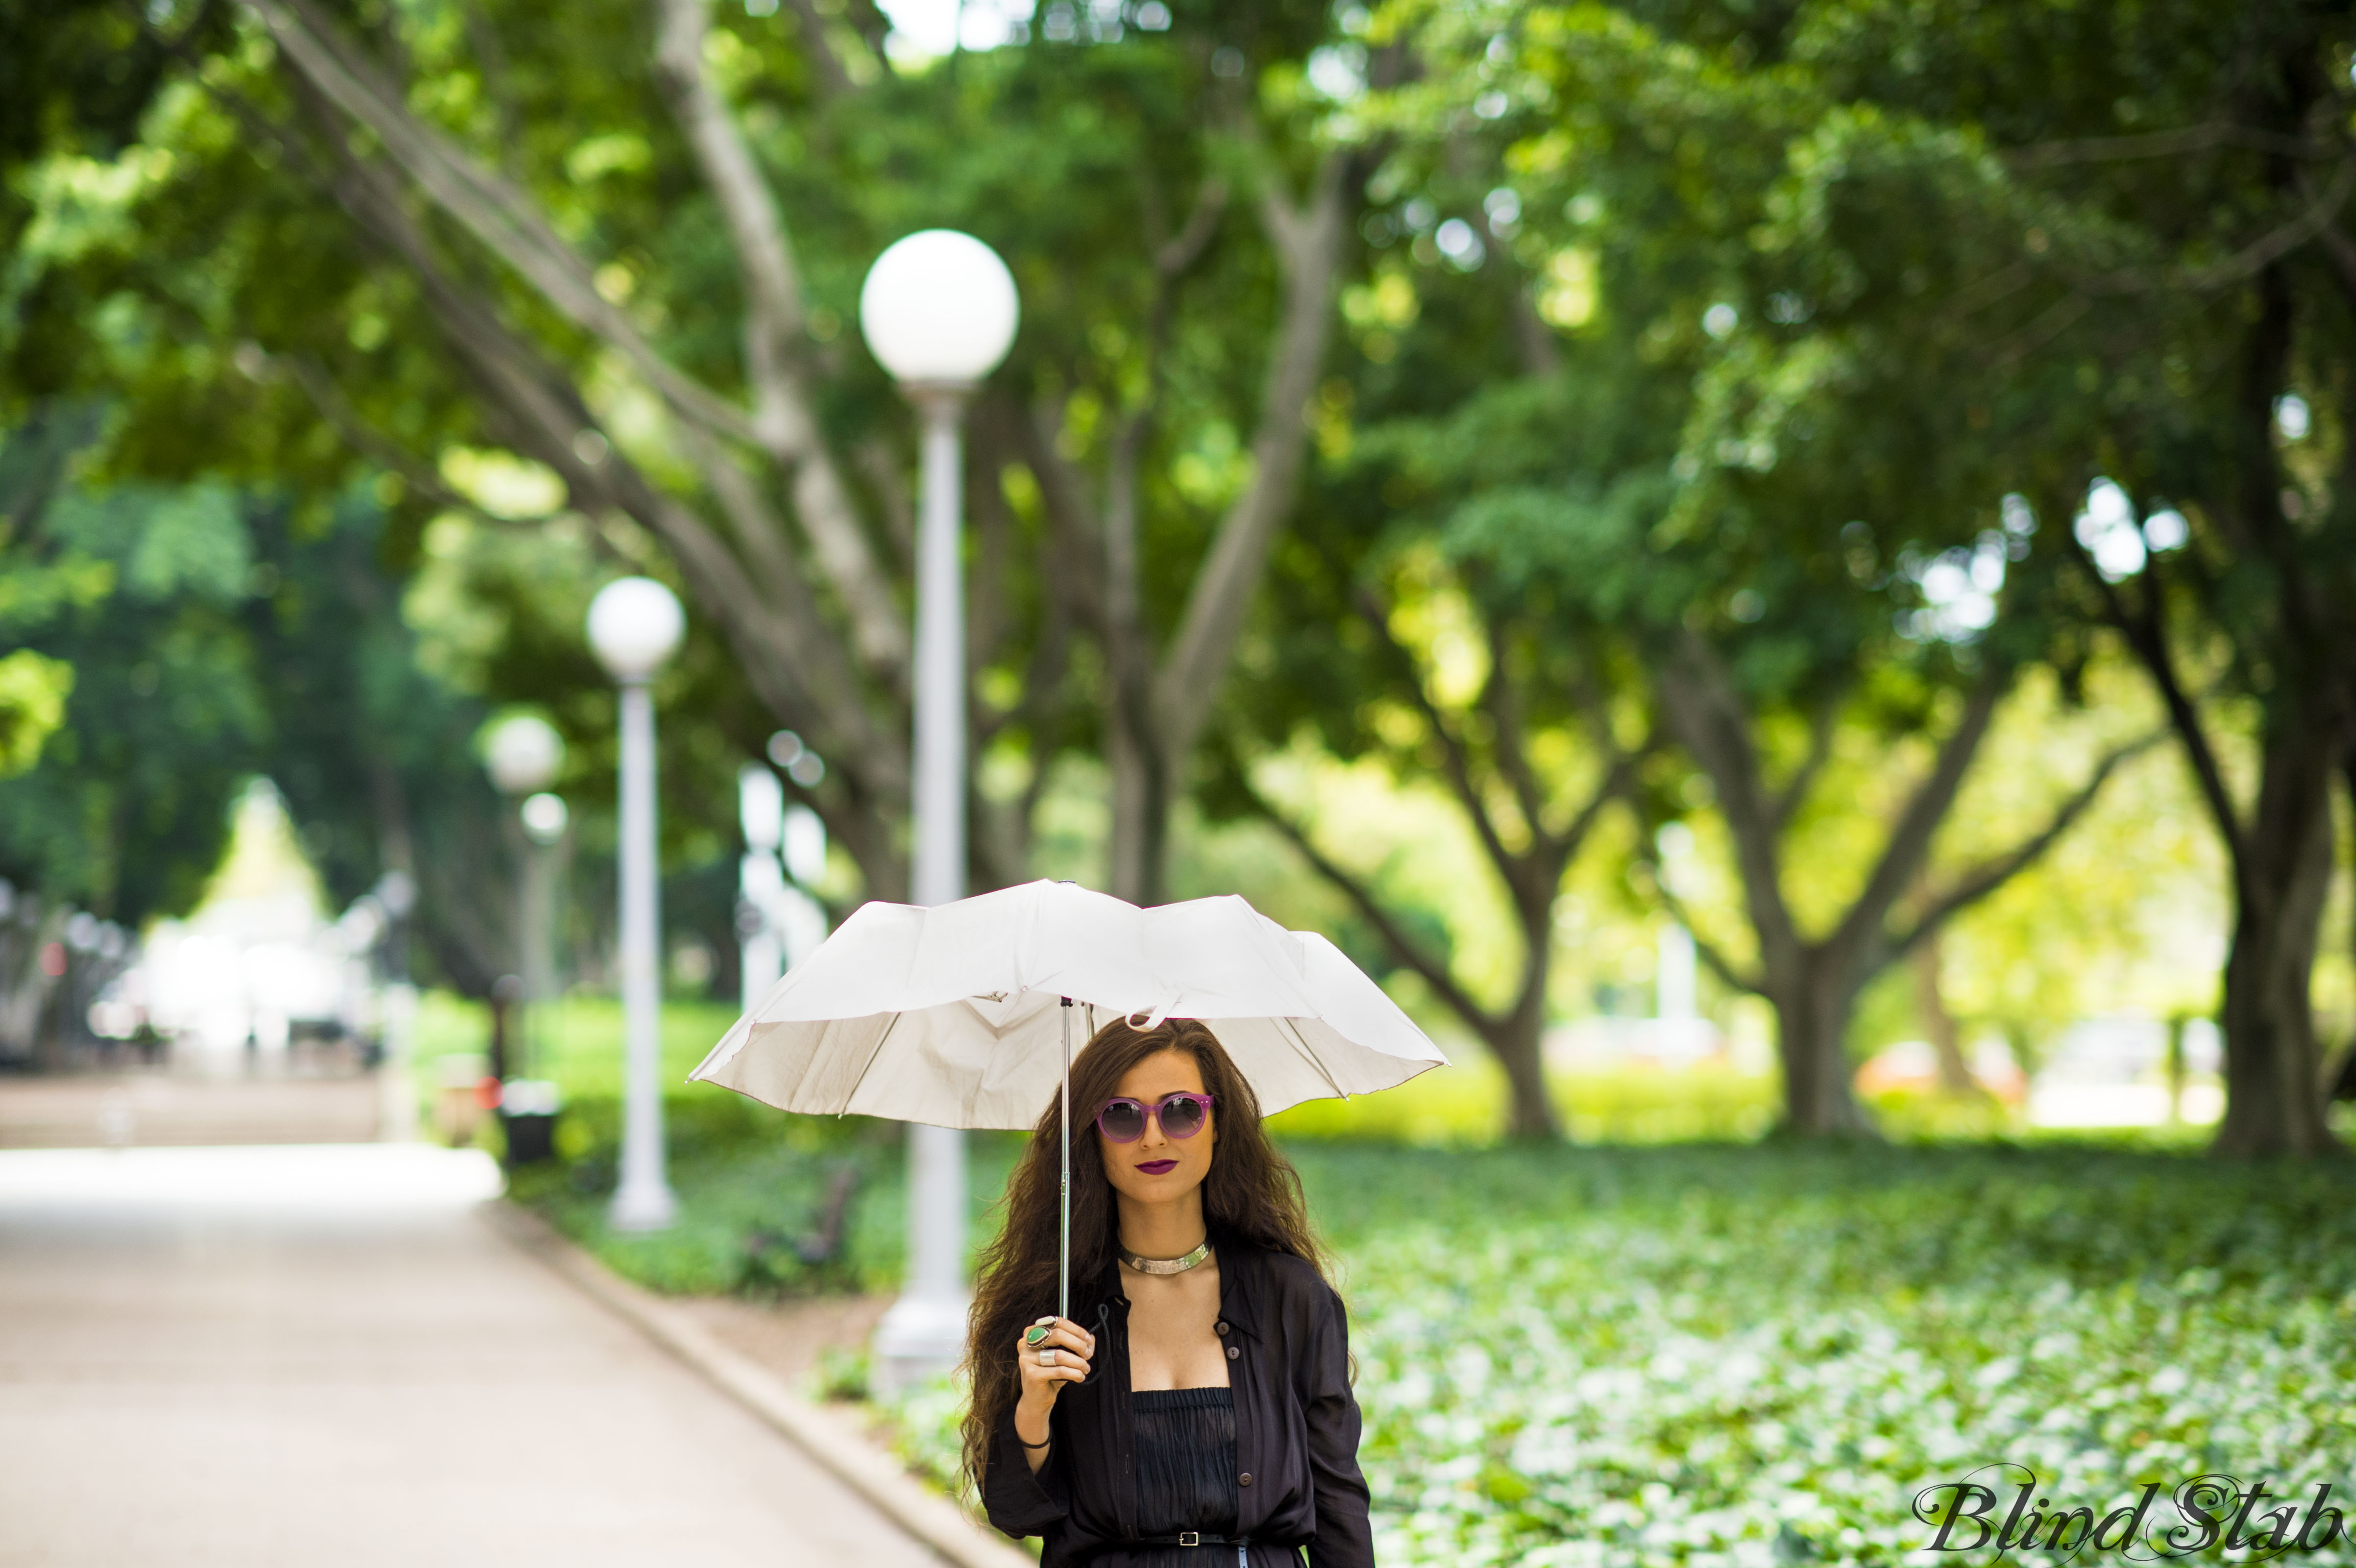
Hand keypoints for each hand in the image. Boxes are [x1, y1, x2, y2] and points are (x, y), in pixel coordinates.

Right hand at [1013, 1315, 1094, 1447]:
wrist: (1036, 1399)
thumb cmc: (1050, 1374)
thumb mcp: (1064, 1355)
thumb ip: (1076, 1344)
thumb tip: (1091, 1338)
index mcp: (1032, 1332)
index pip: (1057, 1322)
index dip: (1076, 1330)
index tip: (1089, 1340)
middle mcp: (1026, 1342)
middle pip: (1058, 1335)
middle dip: (1078, 1344)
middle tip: (1088, 1354)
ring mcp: (1026, 1358)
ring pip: (1059, 1355)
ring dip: (1078, 1362)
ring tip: (1086, 1368)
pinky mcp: (1031, 1374)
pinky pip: (1059, 1370)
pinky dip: (1074, 1373)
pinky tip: (1080, 1377)